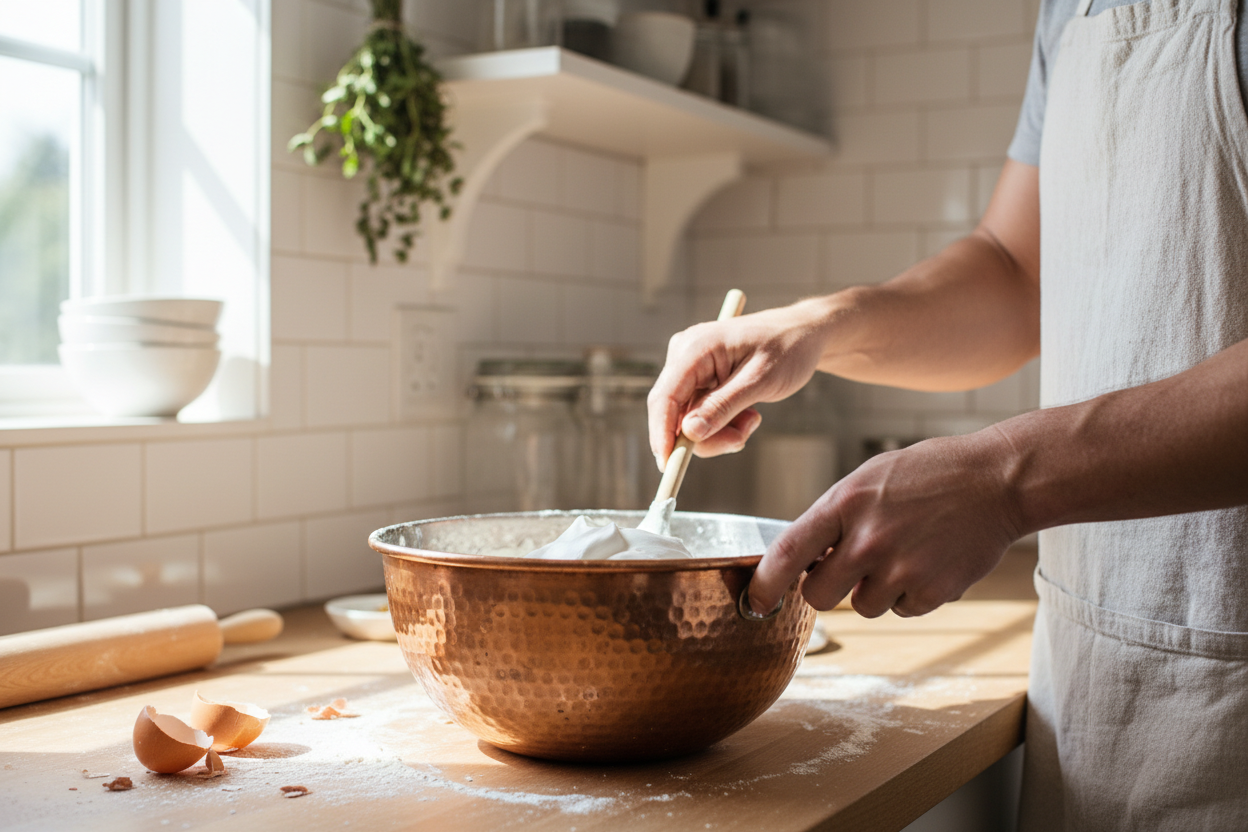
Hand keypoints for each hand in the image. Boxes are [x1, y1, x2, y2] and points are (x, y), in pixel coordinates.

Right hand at [647, 299, 834, 464]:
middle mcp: (684, 356)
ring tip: (752, 420)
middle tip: (740, 439)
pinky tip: (748, 414)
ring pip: (689, 420)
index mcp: (695, 348)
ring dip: (720, 431)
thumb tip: (689, 433)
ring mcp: (690, 368)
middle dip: (705, 436)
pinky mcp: (700, 380)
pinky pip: (701, 415)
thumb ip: (723, 406)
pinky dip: (724, 424)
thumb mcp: (759, 381)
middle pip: (675, 413)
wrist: (803, 334)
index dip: (662, 433)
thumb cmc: (786, 349)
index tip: (669, 466)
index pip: (665, 397)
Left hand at [749, 428, 1024, 617]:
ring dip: (874, 589)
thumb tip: (803, 560)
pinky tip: (929, 560)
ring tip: (903, 551)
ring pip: (862, 606)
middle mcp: (868, 540)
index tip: (754, 601)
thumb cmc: (928, 474)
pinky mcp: (932, 592)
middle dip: (825, 588)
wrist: (997, 481)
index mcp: (845, 503)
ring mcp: (901, 570)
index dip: (764, 584)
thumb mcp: (869, 479)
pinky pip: (902, 611)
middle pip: (818, 596)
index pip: (788, 553)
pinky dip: (911, 595)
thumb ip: (833, 517)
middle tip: (846, 568)